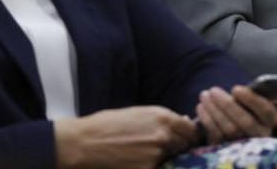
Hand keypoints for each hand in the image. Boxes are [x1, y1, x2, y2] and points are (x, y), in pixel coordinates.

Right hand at [54, 106, 197, 168]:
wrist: (85, 142)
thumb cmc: (108, 125)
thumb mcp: (139, 113)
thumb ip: (163, 119)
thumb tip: (184, 122)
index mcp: (163, 117)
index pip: (191, 130)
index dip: (189, 135)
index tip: (186, 139)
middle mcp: (164, 134)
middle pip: (184, 145)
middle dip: (179, 147)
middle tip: (167, 150)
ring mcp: (156, 153)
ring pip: (172, 158)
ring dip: (166, 158)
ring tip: (146, 154)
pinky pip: (159, 168)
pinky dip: (152, 166)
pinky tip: (137, 162)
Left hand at [195, 85, 276, 144]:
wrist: (236, 125)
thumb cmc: (250, 107)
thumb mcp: (262, 97)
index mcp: (271, 122)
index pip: (266, 112)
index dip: (251, 100)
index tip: (236, 88)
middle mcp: (260, 136)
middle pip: (244, 122)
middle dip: (227, 105)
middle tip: (213, 90)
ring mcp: (242, 145)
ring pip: (228, 129)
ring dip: (214, 111)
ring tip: (204, 95)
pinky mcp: (226, 151)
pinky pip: (215, 136)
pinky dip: (207, 121)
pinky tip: (201, 107)